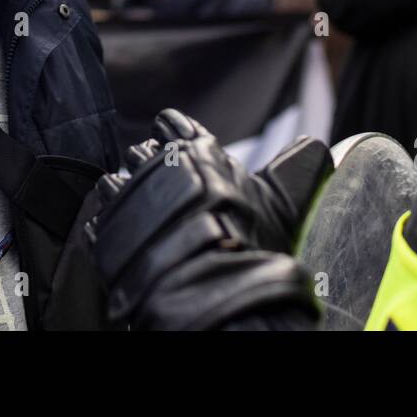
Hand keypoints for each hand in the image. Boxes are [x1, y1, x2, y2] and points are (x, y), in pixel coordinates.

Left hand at [86, 109, 329, 329]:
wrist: (220, 291)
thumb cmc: (257, 248)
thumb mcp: (283, 203)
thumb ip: (291, 170)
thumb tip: (315, 147)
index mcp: (202, 152)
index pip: (175, 125)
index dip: (172, 133)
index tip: (169, 139)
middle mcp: (163, 166)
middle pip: (142, 152)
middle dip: (147, 165)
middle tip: (159, 183)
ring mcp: (133, 197)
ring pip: (117, 181)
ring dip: (126, 193)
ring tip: (139, 210)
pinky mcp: (111, 231)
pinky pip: (100, 215)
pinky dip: (109, 222)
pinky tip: (122, 230)